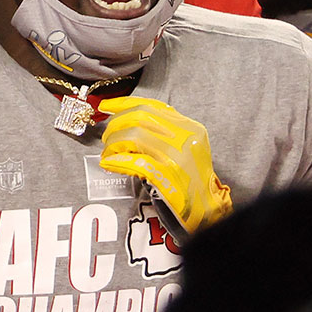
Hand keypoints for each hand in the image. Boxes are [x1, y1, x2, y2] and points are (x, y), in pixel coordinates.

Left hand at [98, 96, 232, 232]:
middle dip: (116, 124)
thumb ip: (163, 132)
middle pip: (140, 117)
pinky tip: (110, 163)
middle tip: (106, 135)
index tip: (106, 105)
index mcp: (189, 127)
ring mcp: (176, 155)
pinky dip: (118, 161)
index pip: (151, 106)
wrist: (206, 208)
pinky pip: (135, 161)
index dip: (123, 103)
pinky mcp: (167, 175)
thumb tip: (127, 121)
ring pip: (135, 136)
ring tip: (108, 151)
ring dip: (114, 143)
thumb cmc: (192, 179)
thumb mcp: (185, 147)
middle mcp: (184, 137)